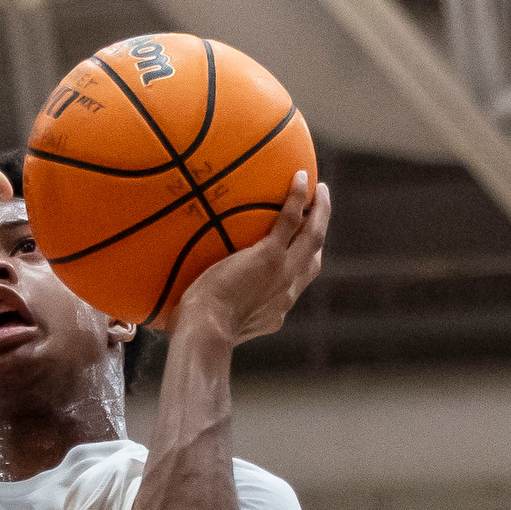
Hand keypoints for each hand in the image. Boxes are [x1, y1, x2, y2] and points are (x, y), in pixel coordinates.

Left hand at [171, 171, 329, 339]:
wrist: (204, 333)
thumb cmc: (197, 333)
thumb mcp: (215, 323)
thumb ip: (214, 309)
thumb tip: (189, 301)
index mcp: (275, 311)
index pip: (295, 283)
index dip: (301, 263)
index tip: (297, 248)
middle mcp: (287, 293)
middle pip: (313, 258)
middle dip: (318, 233)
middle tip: (320, 211)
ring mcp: (282, 273)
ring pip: (313, 237)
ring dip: (321, 212)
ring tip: (321, 190)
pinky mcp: (269, 257)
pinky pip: (290, 221)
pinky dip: (298, 198)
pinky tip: (299, 177)